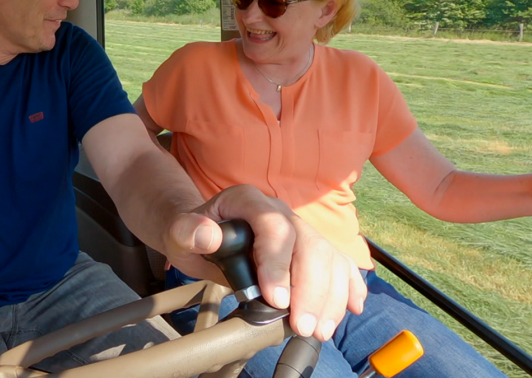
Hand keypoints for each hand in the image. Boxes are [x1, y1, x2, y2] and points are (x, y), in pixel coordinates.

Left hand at [162, 184, 366, 342]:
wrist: (203, 233)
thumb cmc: (192, 233)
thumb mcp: (179, 232)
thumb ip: (187, 231)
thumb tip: (207, 234)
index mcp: (249, 201)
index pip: (274, 227)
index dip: (278, 263)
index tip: (275, 299)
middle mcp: (281, 211)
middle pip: (309, 244)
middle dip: (310, 288)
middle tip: (301, 325)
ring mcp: (299, 229)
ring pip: (329, 256)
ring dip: (330, 295)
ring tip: (318, 329)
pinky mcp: (309, 249)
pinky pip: (339, 263)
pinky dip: (348, 285)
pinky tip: (352, 306)